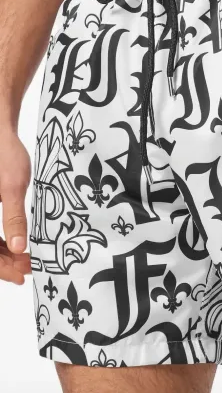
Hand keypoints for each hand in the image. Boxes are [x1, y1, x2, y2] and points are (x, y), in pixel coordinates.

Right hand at [0, 131, 31, 283]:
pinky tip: (20, 247)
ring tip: (29, 261)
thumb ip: (14, 218)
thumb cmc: (4, 155)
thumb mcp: (11, 188)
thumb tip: (20, 247)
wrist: (0, 134)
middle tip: (31, 269)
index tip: (21, 275)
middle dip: (6, 263)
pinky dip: (4, 243)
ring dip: (6, 255)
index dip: (1, 268)